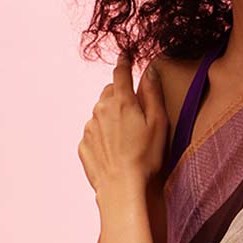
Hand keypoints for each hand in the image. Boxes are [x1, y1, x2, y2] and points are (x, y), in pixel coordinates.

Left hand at [78, 50, 167, 195]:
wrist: (122, 188)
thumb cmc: (146, 157)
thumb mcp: (158, 123)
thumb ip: (153, 93)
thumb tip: (149, 70)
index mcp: (121, 101)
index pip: (121, 73)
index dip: (124, 62)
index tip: (125, 55)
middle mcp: (101, 109)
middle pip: (109, 92)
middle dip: (119, 95)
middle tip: (133, 111)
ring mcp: (89, 128)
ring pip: (100, 113)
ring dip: (111, 117)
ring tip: (126, 138)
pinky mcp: (83, 145)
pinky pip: (93, 133)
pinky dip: (103, 136)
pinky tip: (115, 151)